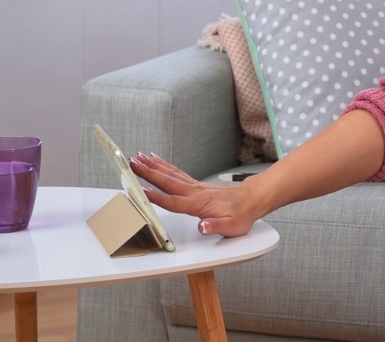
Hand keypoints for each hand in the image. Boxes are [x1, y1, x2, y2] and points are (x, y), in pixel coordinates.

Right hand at [130, 153, 259, 237]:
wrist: (252, 199)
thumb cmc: (242, 214)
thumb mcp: (232, 226)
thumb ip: (216, 227)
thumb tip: (203, 227)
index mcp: (199, 203)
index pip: (173, 200)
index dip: (157, 197)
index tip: (140, 190)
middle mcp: (194, 192)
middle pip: (167, 181)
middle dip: (148, 173)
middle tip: (131, 163)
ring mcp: (195, 186)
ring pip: (170, 174)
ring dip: (153, 166)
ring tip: (138, 158)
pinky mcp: (196, 185)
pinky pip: (176, 173)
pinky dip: (164, 166)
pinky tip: (156, 161)